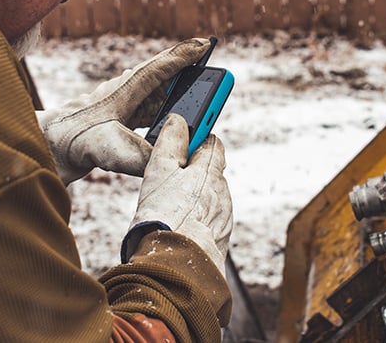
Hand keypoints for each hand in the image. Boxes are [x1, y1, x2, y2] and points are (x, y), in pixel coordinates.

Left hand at [36, 38, 210, 184]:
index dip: (185, 55)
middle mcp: (126, 94)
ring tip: (198, 107)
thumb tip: (168, 161)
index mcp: (125, 90)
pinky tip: (173, 128)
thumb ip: (138, 156)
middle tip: (213, 80)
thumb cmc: (71, 140)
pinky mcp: (119, 122)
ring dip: (179, 100)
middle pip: (165, 80)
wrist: (44, 147)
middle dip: (190, 78)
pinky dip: (166, 117)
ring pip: (159, 97)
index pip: (161, 67)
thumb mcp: (106, 149)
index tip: (207, 44)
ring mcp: (123, 107)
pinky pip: (151, 114)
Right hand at [123, 114, 232, 274]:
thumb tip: (179, 121)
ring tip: (170, 210)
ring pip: (210, 198)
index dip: (196, 142)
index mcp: (211, 171)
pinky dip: (198, 220)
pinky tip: (180, 228)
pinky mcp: (221, 238)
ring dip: (195, 199)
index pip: (212, 143)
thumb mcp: (160, 170)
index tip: (182, 144)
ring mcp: (224, 216)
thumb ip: (171, 142)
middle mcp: (223, 192)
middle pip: (210, 172)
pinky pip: (210, 221)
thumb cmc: (165, 215)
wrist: (175, 265)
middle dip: (193, 173)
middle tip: (168, 183)